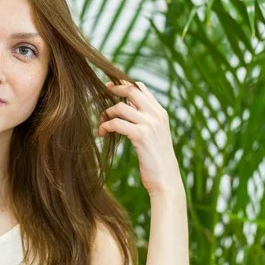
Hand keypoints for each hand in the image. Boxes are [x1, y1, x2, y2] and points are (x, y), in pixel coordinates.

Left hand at [97, 81, 182, 195]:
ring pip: (120, 107)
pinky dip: (105, 126)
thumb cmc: (156, 159)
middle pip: (131, 90)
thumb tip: (125, 105)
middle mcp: (157, 115)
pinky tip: (101, 133)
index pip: (141, 87)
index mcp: (160, 112)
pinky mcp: (141, 136)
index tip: (108, 88)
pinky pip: (116, 123)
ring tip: (100, 125)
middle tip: (98, 95)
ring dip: (105, 114)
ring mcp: (150, 124)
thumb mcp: (154, 134)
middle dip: (112, 89)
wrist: (166, 179)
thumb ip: (144, 119)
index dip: (123, 84)